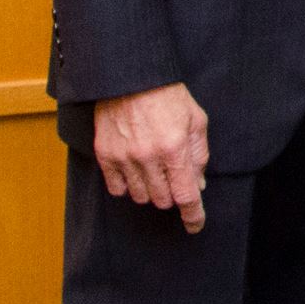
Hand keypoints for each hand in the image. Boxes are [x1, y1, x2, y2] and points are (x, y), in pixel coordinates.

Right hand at [92, 82, 210, 231]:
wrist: (131, 77)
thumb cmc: (168, 96)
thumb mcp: (196, 120)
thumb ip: (199, 154)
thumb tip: (198, 184)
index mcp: (175, 148)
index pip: (186, 195)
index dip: (193, 215)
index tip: (195, 225)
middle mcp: (149, 157)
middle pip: (163, 200)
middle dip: (173, 194)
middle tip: (174, 176)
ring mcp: (124, 157)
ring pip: (140, 197)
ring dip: (151, 190)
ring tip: (154, 168)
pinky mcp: (105, 155)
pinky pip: (116, 189)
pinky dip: (127, 186)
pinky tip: (135, 170)